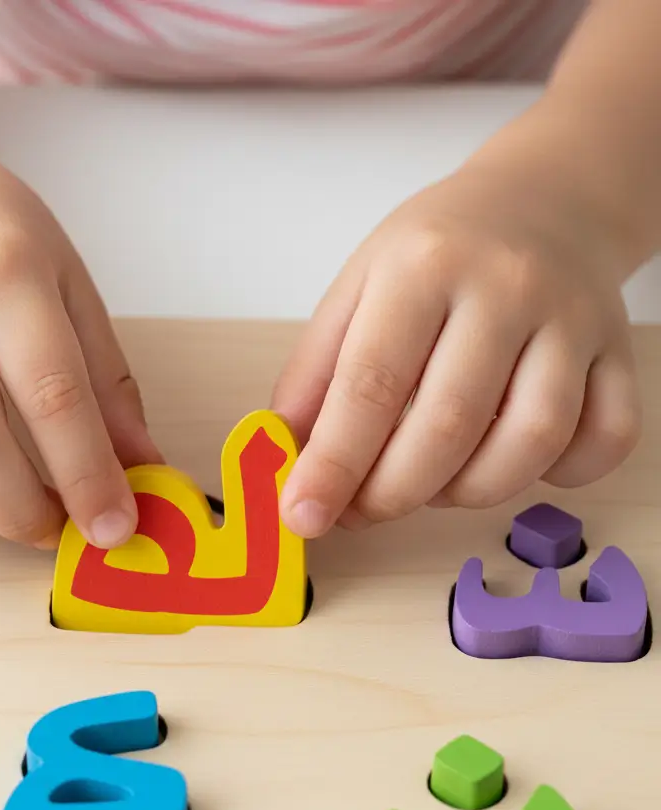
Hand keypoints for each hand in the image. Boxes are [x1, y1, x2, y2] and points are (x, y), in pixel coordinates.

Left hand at [272, 162, 641, 537]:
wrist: (545, 198)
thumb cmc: (437, 252)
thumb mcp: (357, 289)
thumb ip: (315, 374)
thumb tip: (285, 459)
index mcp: (422, 266)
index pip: (370, 384)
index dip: (333, 465)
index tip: (302, 516)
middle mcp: (506, 287)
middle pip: (449, 425)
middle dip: (392, 493)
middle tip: (360, 511)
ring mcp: (573, 319)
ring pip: (530, 442)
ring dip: (468, 491)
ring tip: (429, 482)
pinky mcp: (619, 351)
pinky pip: (605, 440)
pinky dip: (558, 475)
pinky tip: (508, 461)